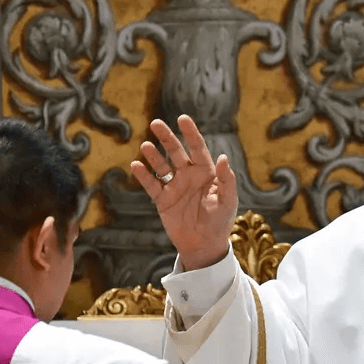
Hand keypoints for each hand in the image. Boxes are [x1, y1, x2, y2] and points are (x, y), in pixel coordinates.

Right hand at [130, 115, 238, 270]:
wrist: (204, 245)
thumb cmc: (221, 221)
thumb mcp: (228, 200)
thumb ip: (226, 179)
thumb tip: (223, 156)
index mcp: (207, 172)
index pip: (198, 148)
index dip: (190, 133)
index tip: (182, 118)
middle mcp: (189, 175)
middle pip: (176, 152)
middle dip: (166, 137)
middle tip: (155, 123)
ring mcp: (175, 187)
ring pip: (161, 166)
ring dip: (153, 155)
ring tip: (145, 146)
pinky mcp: (163, 200)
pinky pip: (151, 185)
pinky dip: (143, 176)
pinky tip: (136, 165)